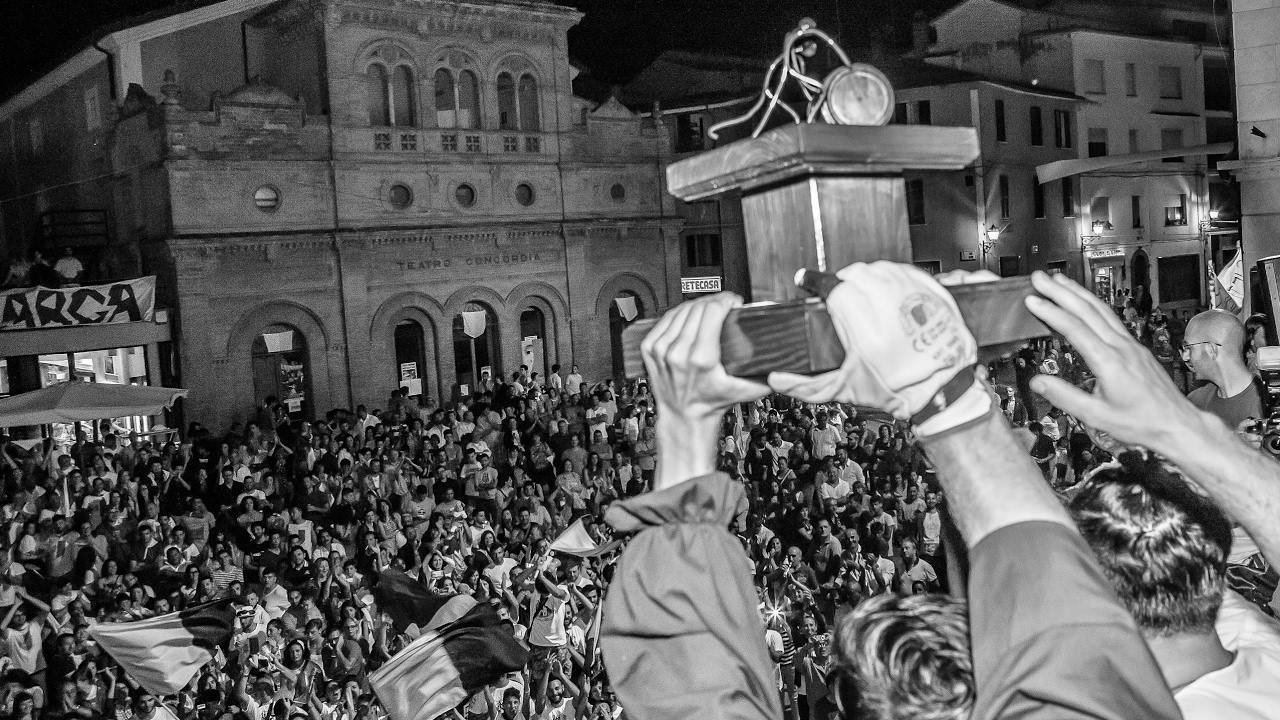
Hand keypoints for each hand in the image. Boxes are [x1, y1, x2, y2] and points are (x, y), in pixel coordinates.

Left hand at [641, 292, 769, 422]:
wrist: (685, 415)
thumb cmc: (713, 402)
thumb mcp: (747, 390)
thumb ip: (771, 375)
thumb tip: (789, 356)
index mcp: (701, 359)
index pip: (712, 310)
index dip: (726, 300)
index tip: (734, 302)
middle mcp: (679, 352)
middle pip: (699, 307)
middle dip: (715, 301)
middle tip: (725, 305)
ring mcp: (662, 349)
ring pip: (682, 309)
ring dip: (699, 304)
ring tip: (710, 308)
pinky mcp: (650, 347)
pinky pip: (668, 317)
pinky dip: (681, 312)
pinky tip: (692, 315)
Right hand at [768, 262, 984, 428]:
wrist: (945, 391)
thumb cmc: (901, 391)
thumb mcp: (847, 390)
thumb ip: (806, 385)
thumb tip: (776, 380)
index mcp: (866, 327)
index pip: (833, 286)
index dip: (815, 281)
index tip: (807, 280)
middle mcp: (890, 305)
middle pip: (855, 273)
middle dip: (842, 282)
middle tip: (839, 295)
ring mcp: (914, 295)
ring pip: (880, 268)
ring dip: (868, 277)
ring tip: (864, 294)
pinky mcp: (933, 291)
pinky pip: (904, 270)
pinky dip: (892, 276)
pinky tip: (888, 290)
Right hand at [1023, 271, 1200, 450]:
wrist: (1177, 425)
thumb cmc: (1142, 423)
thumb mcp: (1096, 416)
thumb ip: (1064, 397)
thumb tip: (1037, 381)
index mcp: (1109, 362)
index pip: (1075, 329)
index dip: (1051, 312)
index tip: (1033, 300)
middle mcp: (1122, 348)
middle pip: (1088, 310)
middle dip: (1061, 291)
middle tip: (1040, 277)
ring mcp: (1131, 345)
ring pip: (1102, 310)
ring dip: (1079, 293)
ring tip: (1060, 281)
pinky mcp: (1136, 349)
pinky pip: (1112, 319)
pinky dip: (1094, 305)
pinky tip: (1087, 303)